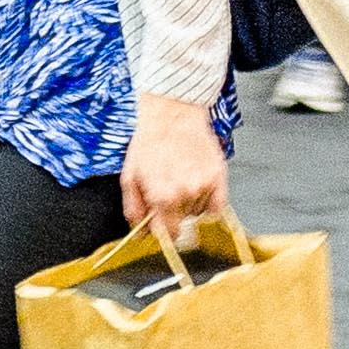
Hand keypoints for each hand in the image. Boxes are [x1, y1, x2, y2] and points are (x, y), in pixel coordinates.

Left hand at [120, 93, 229, 237]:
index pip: (168, 234)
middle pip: (184, 223)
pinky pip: (218, 206)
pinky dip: (210, 203)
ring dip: (191, 205)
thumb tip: (139, 234)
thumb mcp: (130, 176)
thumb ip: (134, 209)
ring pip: (199, 213)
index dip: (164, 233)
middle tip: (168, 192)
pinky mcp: (219, 176)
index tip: (163, 228)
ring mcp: (204, 185)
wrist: (172, 114)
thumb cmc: (150, 141)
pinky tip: (198, 188)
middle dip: (174, 214)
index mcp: (162, 197)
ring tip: (182, 180)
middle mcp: (185, 194)